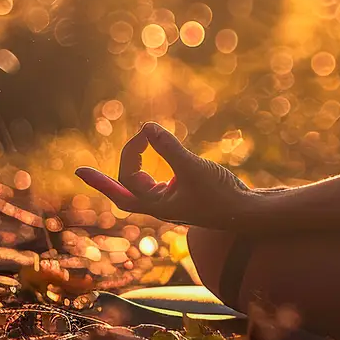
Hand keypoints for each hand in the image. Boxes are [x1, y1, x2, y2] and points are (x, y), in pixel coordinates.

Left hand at [75, 122, 252, 226]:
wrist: (247, 213)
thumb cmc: (220, 195)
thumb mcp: (193, 168)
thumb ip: (170, 148)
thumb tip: (148, 126)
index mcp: (156, 205)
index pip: (122, 187)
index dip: (101, 178)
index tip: (113, 148)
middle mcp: (160, 206)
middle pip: (126, 189)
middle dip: (110, 175)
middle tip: (92, 165)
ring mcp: (172, 202)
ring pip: (141, 186)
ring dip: (132, 167)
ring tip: (129, 150)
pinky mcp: (185, 196)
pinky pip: (158, 183)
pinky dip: (151, 168)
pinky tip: (155, 155)